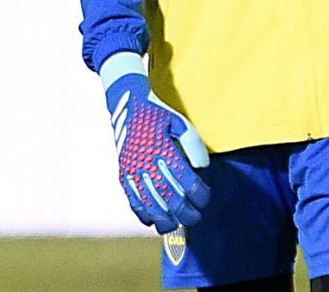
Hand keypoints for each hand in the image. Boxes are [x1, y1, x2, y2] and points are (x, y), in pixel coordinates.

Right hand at [101, 53, 209, 233]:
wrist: (126, 104)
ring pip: (149, 202)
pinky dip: (142, 212)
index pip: (185, 180)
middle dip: (184, 212)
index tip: (205, 197)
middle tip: (195, 217)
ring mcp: (132, 169)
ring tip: (175, 226)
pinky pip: (132, 198)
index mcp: (163, 148)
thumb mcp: (179, 122)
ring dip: (164, 218)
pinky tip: (151, 221)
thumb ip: (192, 144)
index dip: (198, 194)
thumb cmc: (157, 114)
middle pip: (168, 196)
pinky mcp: (123, 173)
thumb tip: (202, 167)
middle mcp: (147, 161)